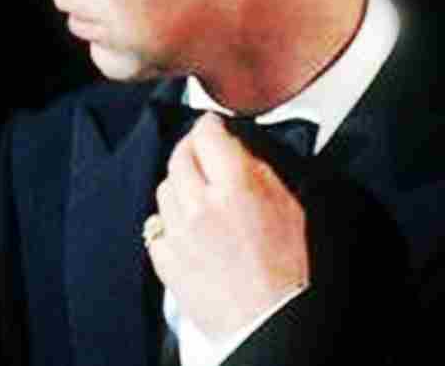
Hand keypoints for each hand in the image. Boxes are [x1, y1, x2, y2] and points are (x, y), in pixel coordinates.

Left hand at [148, 114, 308, 340]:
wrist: (271, 322)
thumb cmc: (290, 269)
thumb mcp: (289, 207)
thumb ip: (257, 170)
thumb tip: (233, 146)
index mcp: (235, 188)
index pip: (206, 135)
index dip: (209, 126)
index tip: (212, 126)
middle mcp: (198, 205)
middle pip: (179, 157)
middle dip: (191, 150)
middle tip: (203, 153)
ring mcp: (177, 232)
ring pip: (164, 188)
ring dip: (179, 185)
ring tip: (198, 195)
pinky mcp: (164, 258)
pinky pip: (157, 225)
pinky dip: (170, 221)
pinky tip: (188, 228)